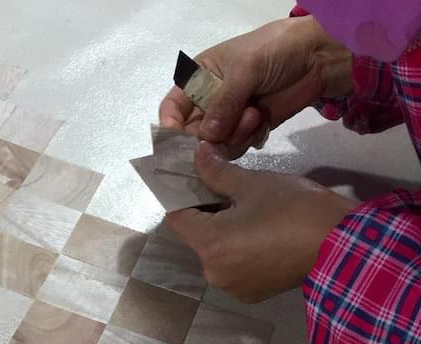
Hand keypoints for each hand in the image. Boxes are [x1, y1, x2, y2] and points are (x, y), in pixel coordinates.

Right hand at [160, 16, 352, 156]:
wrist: (317, 57)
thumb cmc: (275, 50)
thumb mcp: (246, 68)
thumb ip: (224, 103)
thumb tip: (206, 137)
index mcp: (199, 77)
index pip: (171, 109)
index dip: (170, 127)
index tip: (179, 142)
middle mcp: (209, 101)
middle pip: (191, 134)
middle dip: (206, 139)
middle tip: (224, 134)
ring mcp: (228, 118)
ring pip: (213, 146)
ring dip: (231, 137)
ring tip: (254, 116)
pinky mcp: (246, 130)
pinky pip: (234, 148)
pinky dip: (246, 140)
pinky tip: (260, 122)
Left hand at [166, 143, 356, 302]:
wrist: (341, 246)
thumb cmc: (295, 209)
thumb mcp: (254, 183)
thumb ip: (218, 172)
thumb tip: (198, 154)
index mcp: (210, 244)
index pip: (177, 218)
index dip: (181, 196)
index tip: (193, 180)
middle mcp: (213, 272)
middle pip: (198, 237)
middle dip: (208, 213)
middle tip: (227, 190)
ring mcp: (232, 287)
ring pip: (216, 253)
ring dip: (224, 233)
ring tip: (249, 213)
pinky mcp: (251, 294)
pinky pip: (235, 268)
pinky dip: (240, 251)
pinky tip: (260, 235)